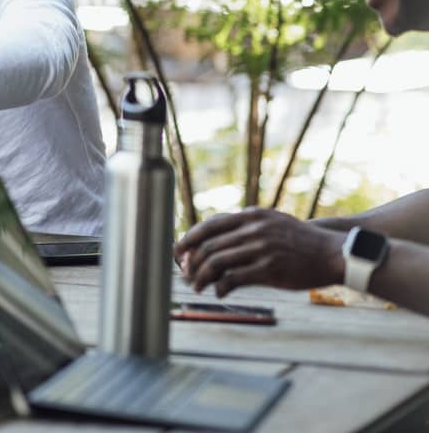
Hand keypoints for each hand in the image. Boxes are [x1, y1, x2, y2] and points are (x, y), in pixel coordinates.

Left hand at [174, 207, 346, 297]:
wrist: (332, 253)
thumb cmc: (297, 242)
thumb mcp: (270, 222)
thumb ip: (243, 227)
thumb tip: (211, 241)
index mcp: (250, 216)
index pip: (208, 226)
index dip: (188, 239)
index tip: (178, 252)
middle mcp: (253, 229)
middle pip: (209, 246)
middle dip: (192, 262)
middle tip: (186, 275)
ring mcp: (261, 248)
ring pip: (217, 263)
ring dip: (201, 277)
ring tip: (197, 287)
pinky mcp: (269, 269)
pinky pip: (234, 279)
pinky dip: (221, 287)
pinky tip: (219, 293)